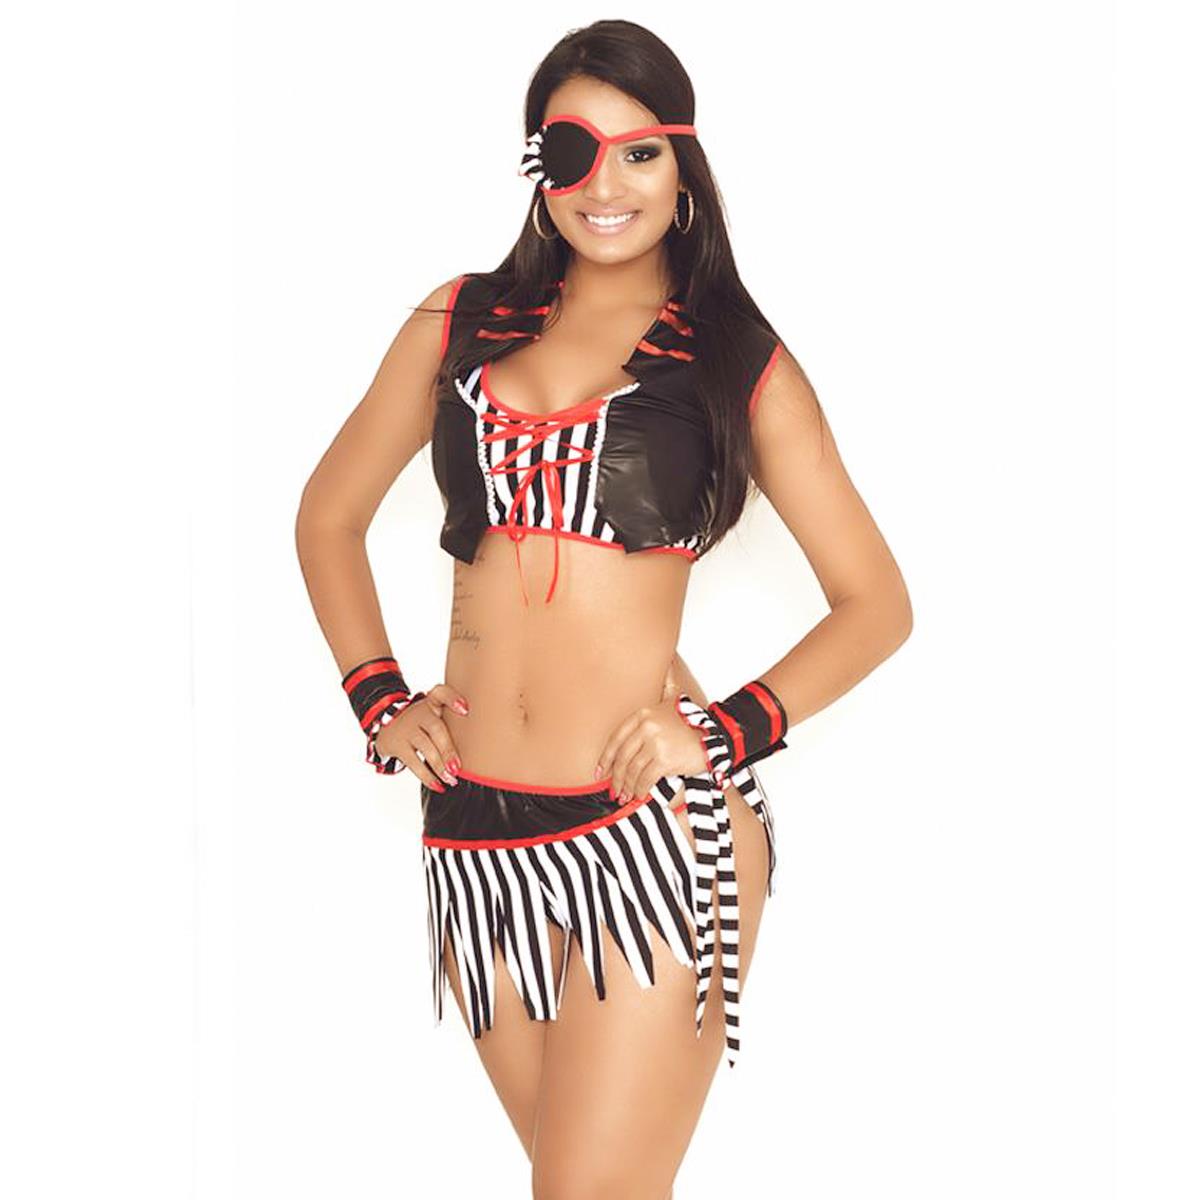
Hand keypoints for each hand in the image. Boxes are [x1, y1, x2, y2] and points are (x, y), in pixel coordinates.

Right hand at [376, 683, 468, 790]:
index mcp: (432, 703)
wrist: (387, 725)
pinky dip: (426, 776)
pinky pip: (413, 762)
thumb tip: (480, 751)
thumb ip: (453, 722)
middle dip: (448, 749)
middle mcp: (420, 713)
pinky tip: (438, 785)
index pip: (440, 693)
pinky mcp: (397, 745)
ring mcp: (408, 728)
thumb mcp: (435, 714)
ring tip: (451, 779)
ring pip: (425, 746)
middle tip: (458, 767)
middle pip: (436, 728)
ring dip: (439, 766)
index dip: (452, 699)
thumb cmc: (424, 723)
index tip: (466, 710)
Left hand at [594, 698, 709, 802]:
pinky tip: (639, 795)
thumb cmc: (691, 725)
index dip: (605, 758)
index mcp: (642, 715)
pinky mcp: (664, 759)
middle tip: (613, 791)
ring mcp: (655, 743)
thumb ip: (649, 709)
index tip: (599, 772)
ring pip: (632, 770)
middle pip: (622, 757)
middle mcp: (646, 727)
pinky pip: (645, 779)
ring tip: (625, 797)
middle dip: (615, 778)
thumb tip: (633, 722)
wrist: (716, 735)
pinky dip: (640, 790)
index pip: (615, 739)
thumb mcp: (668, 707)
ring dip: (626, 787)